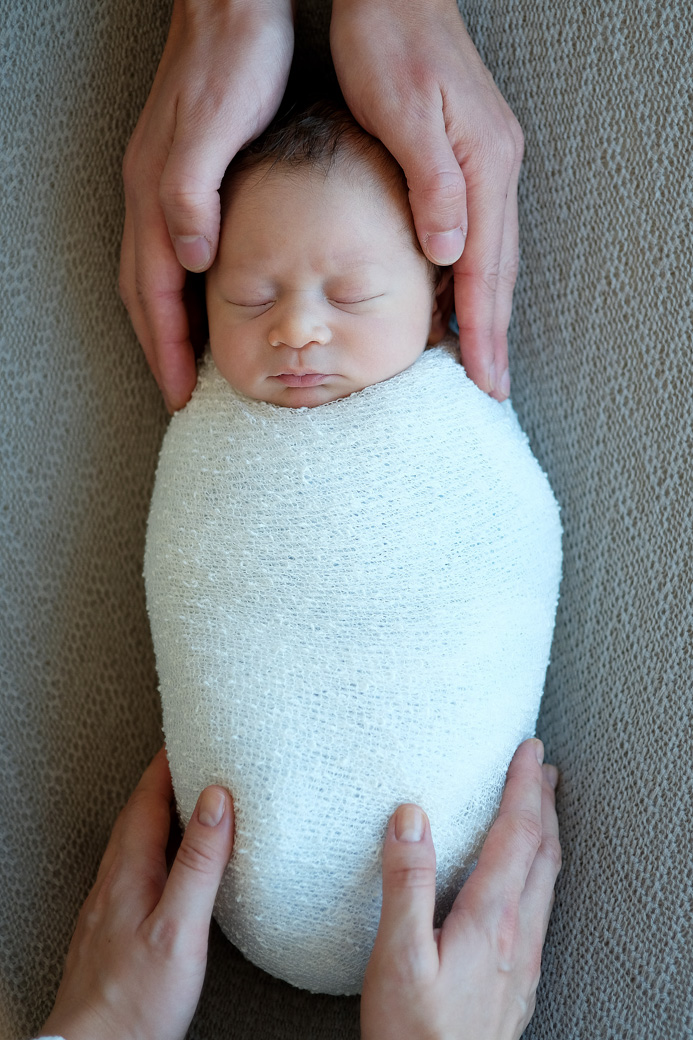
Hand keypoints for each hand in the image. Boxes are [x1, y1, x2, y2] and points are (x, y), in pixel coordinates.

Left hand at [39, 750, 233, 1039]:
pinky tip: (170, 870)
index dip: (167, 763)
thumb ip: (199, 862)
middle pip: (136, 815)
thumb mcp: (180, 927)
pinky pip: (133, 871)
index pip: (146, 798)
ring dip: (158, 815)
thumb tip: (216, 799)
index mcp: (129, 871)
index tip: (189, 736)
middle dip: (163, 782)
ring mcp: (109, 908)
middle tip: (192, 760)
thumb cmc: (135, 1001)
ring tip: (187, 805)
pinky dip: (155, 851)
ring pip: (133, 844)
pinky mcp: (113, 933)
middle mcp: (113, 882)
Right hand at [120, 0, 294, 411]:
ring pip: (152, 274)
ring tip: (185, 359)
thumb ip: (194, 195)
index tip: (180, 394)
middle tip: (179, 392)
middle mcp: (151, 194)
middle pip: (145, 292)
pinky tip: (199, 294)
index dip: (168, 348)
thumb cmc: (235, 62)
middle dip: (160, 348)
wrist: (232, 4)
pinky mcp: (178, 172)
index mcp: (159, 194)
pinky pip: (165, 250)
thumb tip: (190, 260)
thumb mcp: (215, 128)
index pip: (157, 293)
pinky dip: (176, 288)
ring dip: (164, 322)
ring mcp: (160, 183)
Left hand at [330, 0, 523, 400]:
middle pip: (498, 271)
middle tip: (490, 388)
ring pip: (492, 256)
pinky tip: (457, 298)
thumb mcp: (403, 112)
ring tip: (479, 359)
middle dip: (492, 335)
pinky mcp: (470, 160)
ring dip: (486, 312)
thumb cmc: (387, 42)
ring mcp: (487, 165)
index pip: (484, 268)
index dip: (482, 330)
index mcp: (481, 166)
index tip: (483, 379)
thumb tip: (451, 253)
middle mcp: (494, 170)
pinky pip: (479, 235)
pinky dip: (472, 277)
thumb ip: (432, 185)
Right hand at [361, 739, 560, 1039]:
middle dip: (545, 803)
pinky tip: (526, 886)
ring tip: (544, 811)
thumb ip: (406, 882)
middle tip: (544, 767)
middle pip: (543, 854)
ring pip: (547, 884)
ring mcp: (522, 964)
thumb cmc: (412, 1033)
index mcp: (490, 920)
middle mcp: (517, 936)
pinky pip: (540, 911)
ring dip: (548, 837)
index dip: (523, 787)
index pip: (516, 835)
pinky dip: (540, 874)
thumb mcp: (396, 955)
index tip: (529, 748)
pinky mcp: (517, 985)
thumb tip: (412, 815)